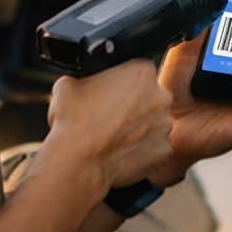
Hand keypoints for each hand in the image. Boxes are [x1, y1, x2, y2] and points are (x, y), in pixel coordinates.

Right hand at [46, 57, 172, 197]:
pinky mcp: (162, 150)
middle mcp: (159, 96)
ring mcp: (163, 124)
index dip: (122, 83)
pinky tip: (120, 149)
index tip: (111, 93)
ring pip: (153, 122)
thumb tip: (84, 84)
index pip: (138, 72)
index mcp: (140, 73)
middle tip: (111, 114)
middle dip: (134, 104)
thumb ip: (86, 79)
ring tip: (112, 134)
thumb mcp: (68, 84)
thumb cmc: (73, 123)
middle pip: (150, 96)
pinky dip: (141, 148)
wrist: (75, 160)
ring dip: (138, 126)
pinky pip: (154, 146)